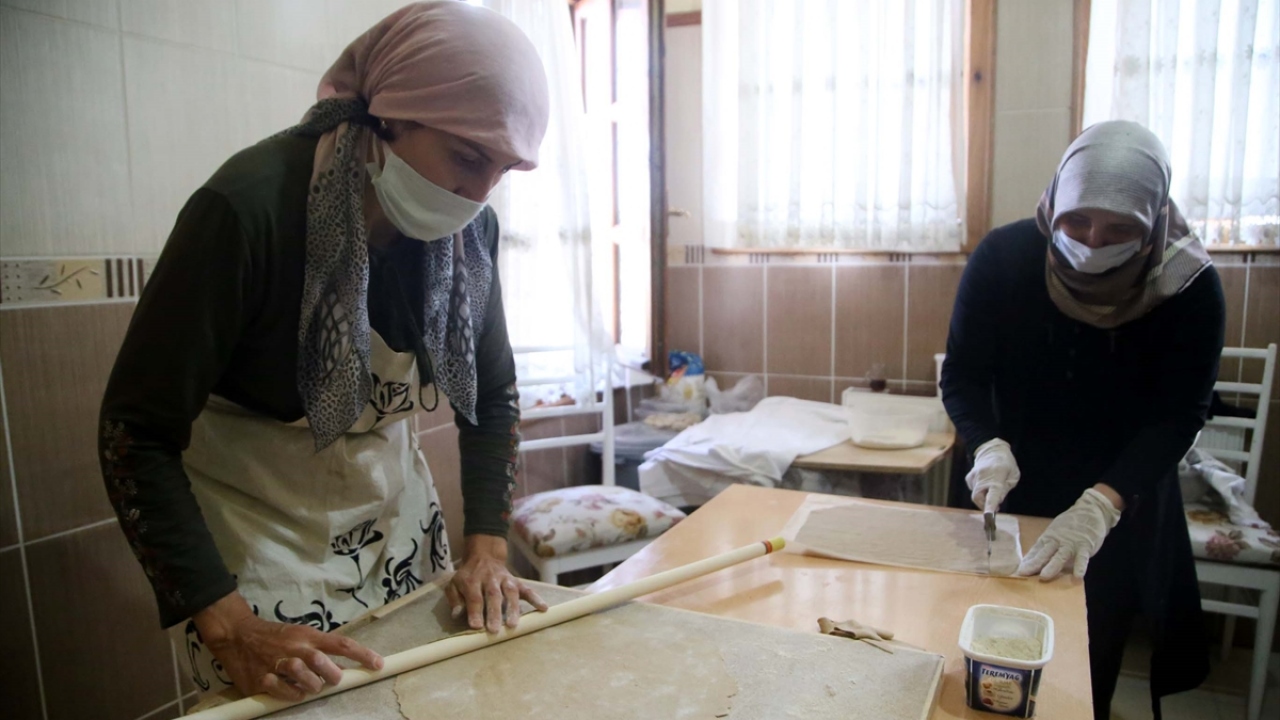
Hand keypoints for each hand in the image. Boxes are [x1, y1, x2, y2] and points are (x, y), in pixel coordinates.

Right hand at [193, 591, 383, 700]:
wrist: (237, 634)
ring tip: (311, 686)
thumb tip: (345, 669)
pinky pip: (284, 692)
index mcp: (307, 636)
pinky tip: (292, 692)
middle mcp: (294, 648)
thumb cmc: (275, 637)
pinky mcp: (260, 679)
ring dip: (313, 687)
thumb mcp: (300, 636)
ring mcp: (276, 663)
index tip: (378, 664)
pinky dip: (292, 696)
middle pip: (323, 662)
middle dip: (333, 676)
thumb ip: (321, 651)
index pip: (341, 643)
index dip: (362, 654)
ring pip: (305, 678)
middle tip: (333, 680)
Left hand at [445, 535, 547, 632]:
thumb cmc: (467, 576)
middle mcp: (490, 579)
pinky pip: (527, 589)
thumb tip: (456, 614)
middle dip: (494, 613)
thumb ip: (455, 599)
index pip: (474, 597)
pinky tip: (543, 608)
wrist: (483, 556)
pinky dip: (535, 598)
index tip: (476, 626)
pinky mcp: (516, 581)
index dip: (475, 611)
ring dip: (513, 608)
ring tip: (513, 625)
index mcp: (472, 580)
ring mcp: (505, 579)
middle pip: (493, 596)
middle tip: (494, 630)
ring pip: (510, 592)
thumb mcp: (453, 584)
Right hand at [967, 438, 1020, 513]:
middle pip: (978, 497)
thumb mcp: (1013, 475)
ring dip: (984, 497)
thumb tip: (997, 502)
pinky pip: (973, 489)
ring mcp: (973, 476)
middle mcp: (982, 476)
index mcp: (997, 475)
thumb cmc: (1006, 463)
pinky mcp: (969, 477)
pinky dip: (980, 491)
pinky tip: (986, 484)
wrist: (991, 449)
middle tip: (996, 507)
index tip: (989, 516)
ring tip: (992, 490)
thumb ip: (1005, 489)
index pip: (993, 493)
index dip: (990, 505)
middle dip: (985, 505)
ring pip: (976, 495)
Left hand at [1016, 487, 1121, 580]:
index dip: (1027, 561)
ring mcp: (1071, 544)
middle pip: (1044, 553)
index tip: (1018, 571)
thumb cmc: (1070, 526)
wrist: (1090, 511)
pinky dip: (1080, 567)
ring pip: (1060, 556)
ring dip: (1052, 566)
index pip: (1035, 551)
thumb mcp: (1055, 533)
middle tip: (1024, 574)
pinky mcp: (1085, 546)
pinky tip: (1077, 577)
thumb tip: (1034, 563)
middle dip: (1034, 564)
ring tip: (1044, 577)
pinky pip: (1082, 558)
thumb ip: (1047, 548)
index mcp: (1048, 538)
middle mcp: (1057, 541)